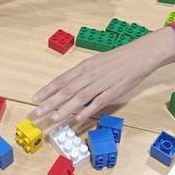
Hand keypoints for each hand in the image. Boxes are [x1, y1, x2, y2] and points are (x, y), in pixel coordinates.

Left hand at [33, 28, 174, 122]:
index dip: (47, 90)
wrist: (139, 55)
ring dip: (65, 109)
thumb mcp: (96, 63)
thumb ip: (83, 75)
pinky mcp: (113, 91)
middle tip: (37, 113)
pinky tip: (77, 120)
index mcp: (84, 66)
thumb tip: (69, 87)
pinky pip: (97, 103)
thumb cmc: (117, 59)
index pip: (61, 79)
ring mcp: (101, 83)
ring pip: (79, 98)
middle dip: (50, 102)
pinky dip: (87, 111)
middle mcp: (90, 74)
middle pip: (66, 90)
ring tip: (53, 119)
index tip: (35, 99)